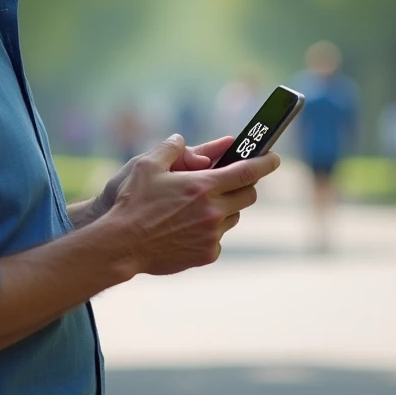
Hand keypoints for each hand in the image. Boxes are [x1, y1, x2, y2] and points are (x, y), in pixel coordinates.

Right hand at [106, 134, 280, 276]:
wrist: (122, 244)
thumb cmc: (132, 203)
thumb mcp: (146, 165)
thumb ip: (169, 148)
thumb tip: (180, 139)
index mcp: (203, 186)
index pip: (248, 171)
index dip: (266, 162)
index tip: (274, 157)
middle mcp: (213, 211)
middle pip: (248, 195)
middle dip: (243, 185)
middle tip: (231, 181)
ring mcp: (212, 235)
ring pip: (234, 217)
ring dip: (226, 208)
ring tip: (202, 205)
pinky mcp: (207, 254)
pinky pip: (219, 238)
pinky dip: (211, 230)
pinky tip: (190, 227)